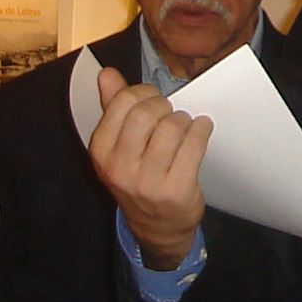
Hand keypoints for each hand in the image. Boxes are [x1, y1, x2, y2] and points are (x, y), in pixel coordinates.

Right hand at [88, 66, 212, 269]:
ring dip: (184, 119)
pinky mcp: (175, 191)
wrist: (157, 227)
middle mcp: (119, 168)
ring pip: (172, 127)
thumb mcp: (117, 147)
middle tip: (170, 112)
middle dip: (164, 105)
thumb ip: (112, 107)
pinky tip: (201, 129)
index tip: (153, 98)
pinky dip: (201, 130)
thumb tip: (107, 73)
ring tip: (185, 126)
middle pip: (147, 113)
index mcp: (101, 151)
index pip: (123, 102)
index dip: (144, 92)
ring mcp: (147, 183)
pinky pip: (193, 145)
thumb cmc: (137, 178)